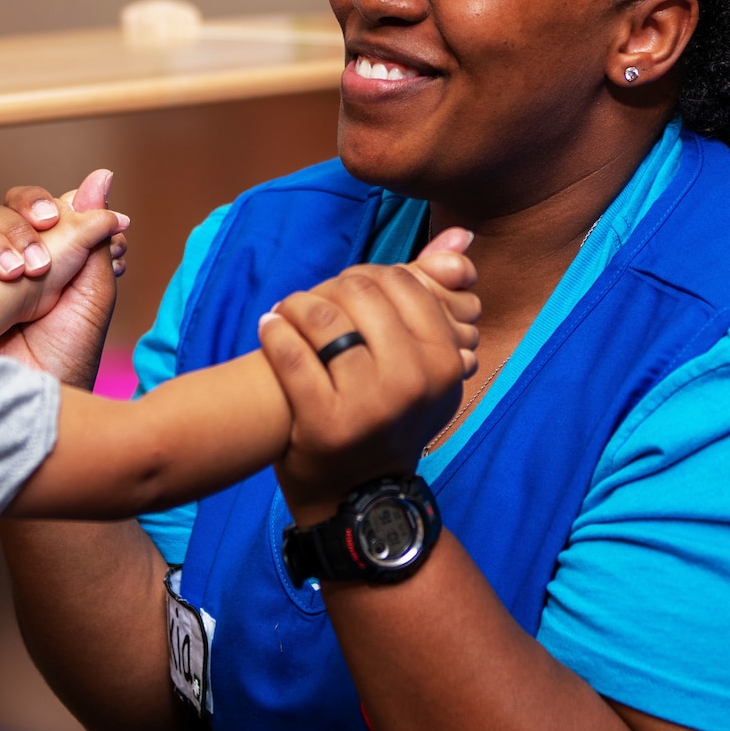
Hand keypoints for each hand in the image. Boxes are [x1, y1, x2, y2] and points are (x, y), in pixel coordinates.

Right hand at [0, 171, 128, 387]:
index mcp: (42, 257)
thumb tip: (101, 176)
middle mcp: (4, 264)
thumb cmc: (66, 356)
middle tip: (35, 257)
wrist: (33, 398)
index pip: (31, 208)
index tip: (51, 218)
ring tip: (13, 276)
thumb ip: (94, 233)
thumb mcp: (92, 291)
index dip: (38, 204)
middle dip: (16, 227)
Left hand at [257, 232, 478, 524]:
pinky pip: (290, 352)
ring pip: (322, 316)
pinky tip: (269, 329)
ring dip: (296, 305)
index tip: (348, 292)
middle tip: (313, 302)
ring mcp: (368, 403)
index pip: (399, 282)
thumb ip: (438, 296)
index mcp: (443, 361)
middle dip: (329, 288)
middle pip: (359, 291)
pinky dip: (273, 332)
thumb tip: (460, 236)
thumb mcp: (427, 365)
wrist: (360, 494)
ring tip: (288, 312)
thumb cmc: (391, 417)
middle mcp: (411, 381)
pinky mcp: (323, 421)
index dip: (366, 278)